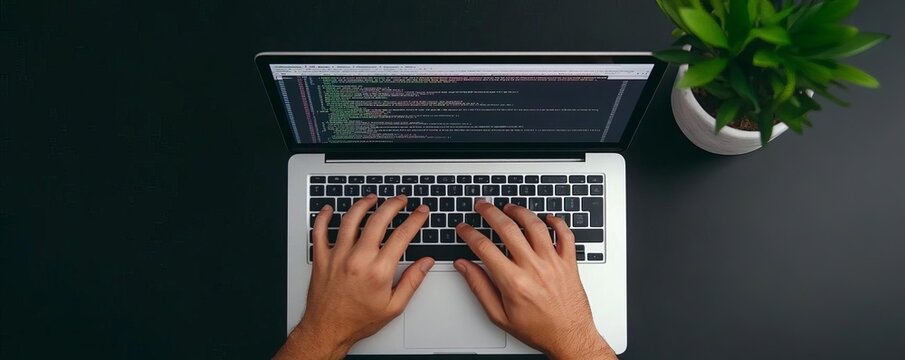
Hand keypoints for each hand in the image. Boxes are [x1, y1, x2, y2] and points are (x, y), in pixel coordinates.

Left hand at [275, 194, 434, 359]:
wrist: (327, 330)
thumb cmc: (358, 320)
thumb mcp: (394, 306)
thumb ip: (412, 281)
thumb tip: (426, 263)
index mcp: (378, 271)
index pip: (402, 235)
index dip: (415, 219)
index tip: (421, 212)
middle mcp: (357, 259)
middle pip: (378, 220)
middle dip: (393, 205)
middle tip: (401, 200)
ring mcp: (337, 256)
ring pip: (350, 219)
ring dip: (364, 204)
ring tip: (373, 198)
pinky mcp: (321, 257)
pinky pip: (319, 230)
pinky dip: (323, 216)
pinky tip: (330, 209)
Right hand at [454, 199, 616, 359]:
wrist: (569, 337)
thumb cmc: (537, 329)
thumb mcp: (499, 315)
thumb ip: (479, 287)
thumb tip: (464, 266)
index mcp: (513, 282)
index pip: (484, 248)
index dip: (470, 234)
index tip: (464, 228)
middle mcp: (534, 268)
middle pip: (508, 229)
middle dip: (490, 213)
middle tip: (482, 206)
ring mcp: (553, 263)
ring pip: (535, 226)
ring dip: (520, 212)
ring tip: (509, 207)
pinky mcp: (569, 263)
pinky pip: (565, 235)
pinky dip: (557, 222)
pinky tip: (547, 217)